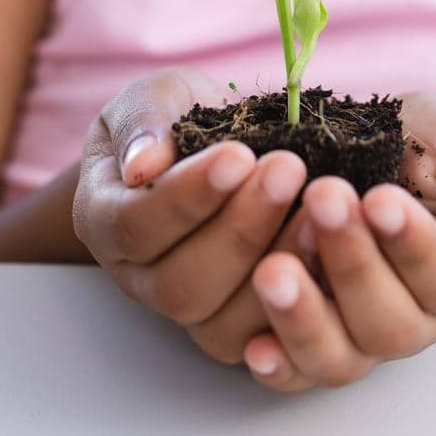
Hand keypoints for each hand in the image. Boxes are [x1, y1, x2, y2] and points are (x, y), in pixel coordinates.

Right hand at [71, 68, 319, 363]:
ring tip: (317, 212)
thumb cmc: (178, 116)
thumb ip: (143, 122)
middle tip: (288, 170)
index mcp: (104, 219)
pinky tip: (331, 250)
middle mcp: (138, 277)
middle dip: (240, 229)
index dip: (188, 197)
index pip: (135, 225)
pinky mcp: (234, 326)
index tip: (239, 155)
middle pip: (179, 285)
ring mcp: (186, 311)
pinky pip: (262, 339)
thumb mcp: (156, 96)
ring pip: (220, 324)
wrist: (211, 144)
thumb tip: (143, 165)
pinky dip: (301, 302)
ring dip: (274, 266)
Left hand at [241, 89, 435, 391]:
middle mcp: (413, 321)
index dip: (413, 245)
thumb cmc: (420, 145)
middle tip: (323, 198)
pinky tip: (253, 346)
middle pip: (389, 325)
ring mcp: (356, 337)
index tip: (380, 198)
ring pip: (338, 359)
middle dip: (352, 263)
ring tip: (273, 270)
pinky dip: (276, 364)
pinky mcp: (304, 340)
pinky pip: (293, 374)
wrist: (363, 144)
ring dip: (305, 317)